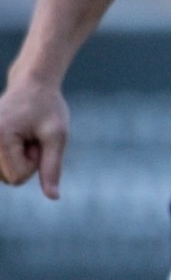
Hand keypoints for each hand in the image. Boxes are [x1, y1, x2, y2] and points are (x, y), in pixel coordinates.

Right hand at [0, 77, 68, 197]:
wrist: (33, 83)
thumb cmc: (48, 106)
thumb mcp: (56, 136)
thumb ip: (52, 168)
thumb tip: (53, 197)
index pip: (18, 178)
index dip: (34, 163)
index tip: (38, 139)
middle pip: (9, 179)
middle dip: (26, 161)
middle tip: (32, 136)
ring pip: (4, 175)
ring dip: (19, 159)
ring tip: (25, 135)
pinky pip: (1, 166)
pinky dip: (11, 156)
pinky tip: (17, 137)